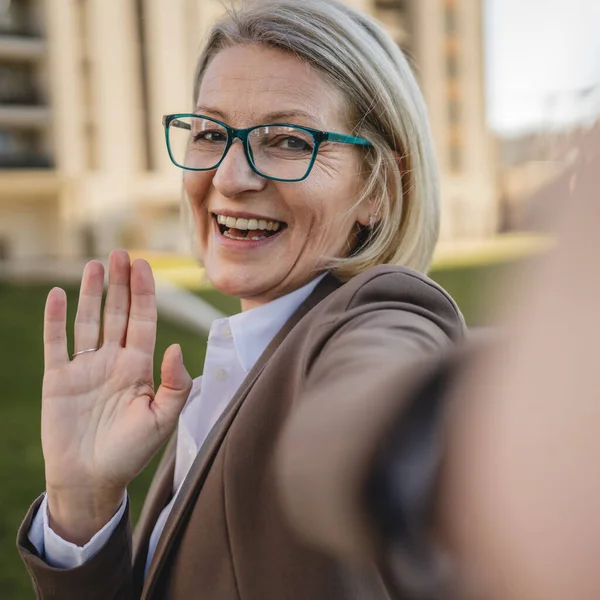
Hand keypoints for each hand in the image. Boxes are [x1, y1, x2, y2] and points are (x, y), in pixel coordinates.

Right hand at [42, 250, 191, 543]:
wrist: (92, 481)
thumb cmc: (131, 453)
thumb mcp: (163, 420)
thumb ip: (175, 384)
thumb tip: (176, 346)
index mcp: (140, 367)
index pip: (143, 321)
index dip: (144, 292)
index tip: (144, 264)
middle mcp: (113, 361)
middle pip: (117, 313)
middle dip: (120, 284)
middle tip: (120, 253)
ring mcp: (85, 368)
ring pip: (88, 321)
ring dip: (91, 293)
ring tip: (95, 264)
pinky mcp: (58, 379)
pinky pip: (56, 343)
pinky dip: (56, 319)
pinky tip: (59, 295)